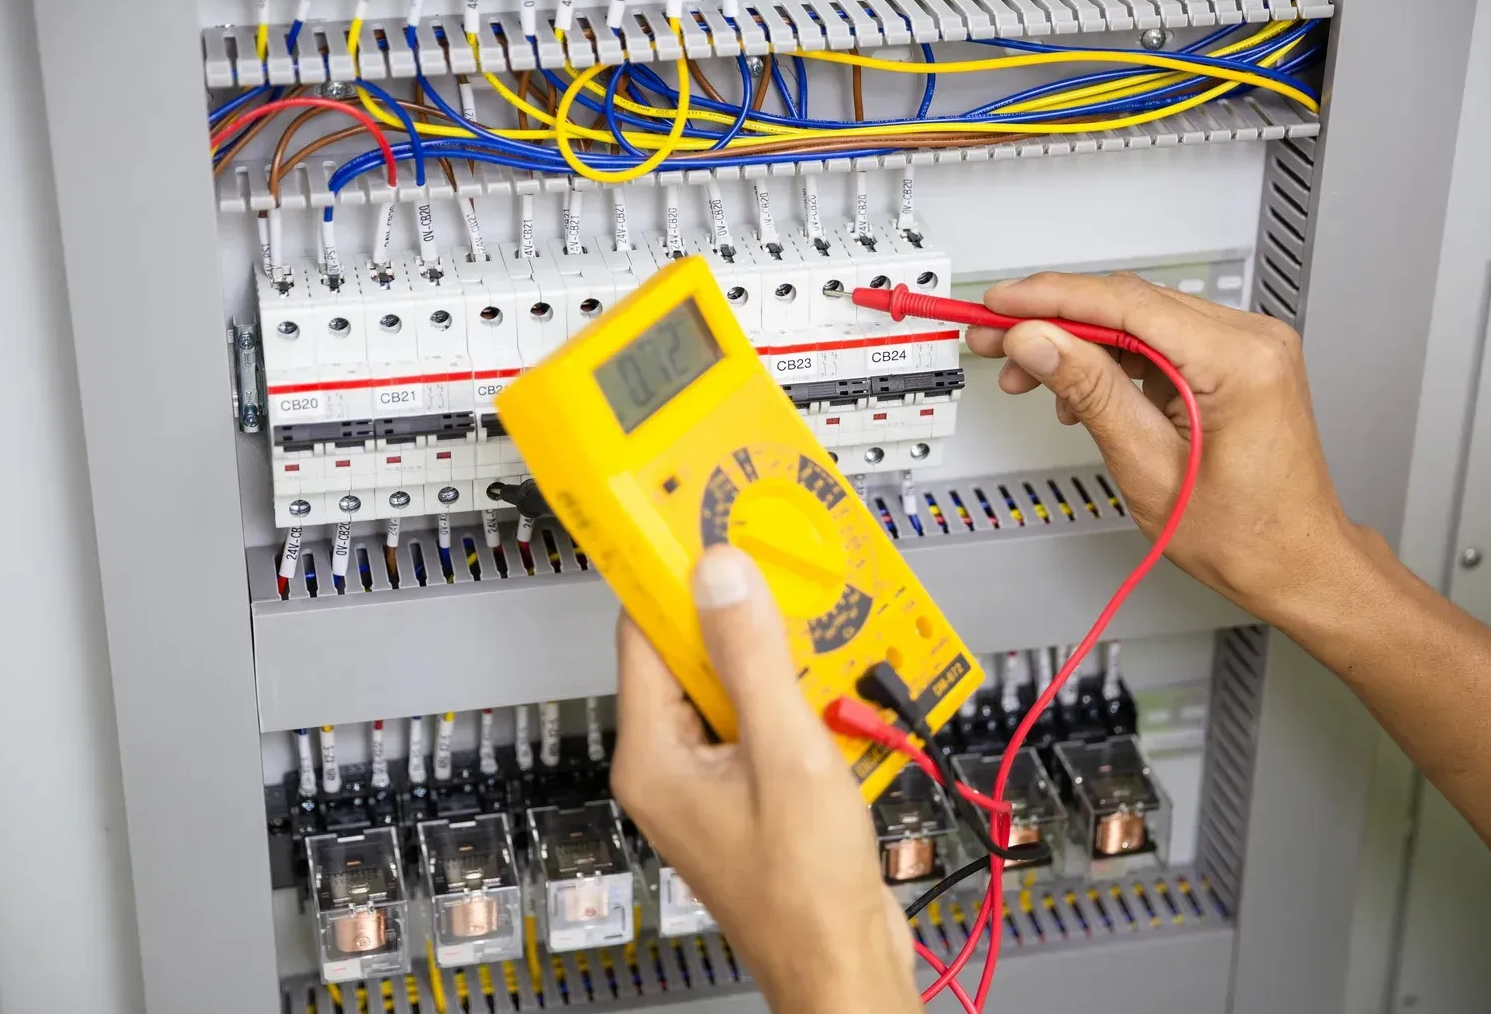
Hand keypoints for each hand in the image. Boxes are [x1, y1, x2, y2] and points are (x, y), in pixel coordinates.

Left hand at [610, 545, 918, 1013]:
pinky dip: (800, 699)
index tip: (704, 527)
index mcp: (653, 754)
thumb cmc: (804, 890)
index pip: (643, 632)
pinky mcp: (749, 790)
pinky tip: (840, 692)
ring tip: (823, 636)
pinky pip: (764, 721)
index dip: (676, 577)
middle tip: (781, 573)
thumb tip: (720, 576)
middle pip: (693, 654)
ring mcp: (710, 778)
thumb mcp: (786, 753)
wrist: (846, 963)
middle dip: (743, 615)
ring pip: (735, 685)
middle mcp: (670, 764)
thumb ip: (752, 658)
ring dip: (782, 659)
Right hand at [966, 272, 1367, 623]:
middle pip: (1130, 304)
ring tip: (1027, 373)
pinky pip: (1159, 342)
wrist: (1294, 563)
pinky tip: (1076, 388)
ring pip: (1139, 320)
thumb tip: (1039, 341)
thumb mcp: (1148, 467)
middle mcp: (1252, 341)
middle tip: (996, 338)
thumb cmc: (1246, 536)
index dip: (1052, 298)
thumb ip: (1091, 392)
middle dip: (1053, 320)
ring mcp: (1247, 348)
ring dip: (1077, 341)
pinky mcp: (1235, 362)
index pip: (1127, 303)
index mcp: (1240, 361)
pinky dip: (1111, 359)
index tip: (1001, 303)